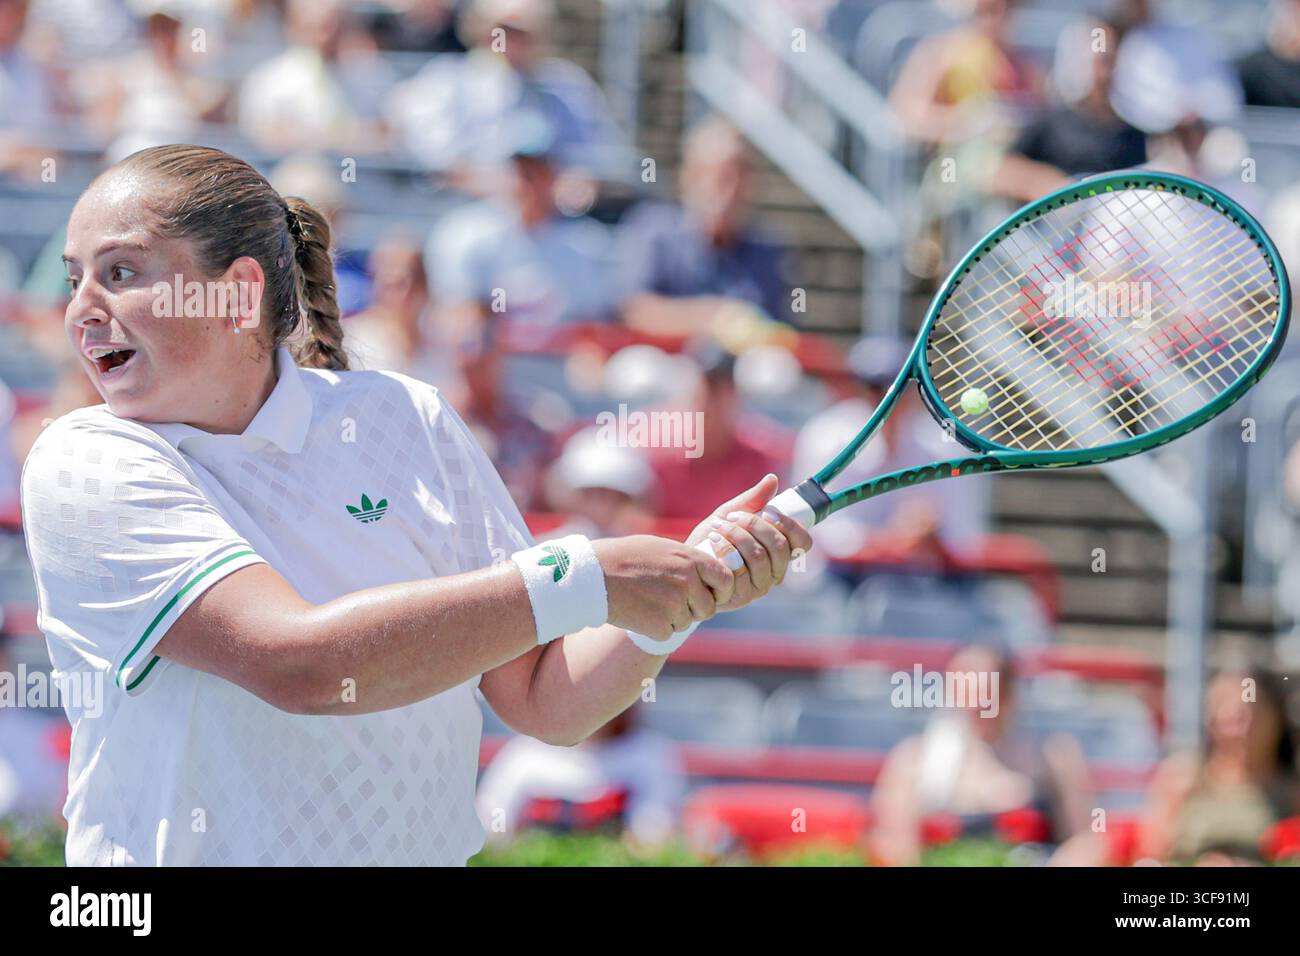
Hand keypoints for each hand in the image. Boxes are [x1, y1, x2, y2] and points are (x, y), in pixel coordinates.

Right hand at [593, 535, 733, 640]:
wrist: (594, 576)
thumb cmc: (625, 557)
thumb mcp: (661, 548)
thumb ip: (687, 560)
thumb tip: (707, 572)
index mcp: (691, 559)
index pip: (725, 579)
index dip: (721, 590)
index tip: (712, 594)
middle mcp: (688, 582)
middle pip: (708, 608)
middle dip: (695, 609)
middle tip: (672, 602)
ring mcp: (675, 605)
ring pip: (687, 622)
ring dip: (673, 618)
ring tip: (649, 602)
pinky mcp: (661, 625)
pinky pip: (669, 633)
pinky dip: (657, 629)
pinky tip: (640, 613)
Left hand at [686, 474, 813, 611]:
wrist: (685, 565)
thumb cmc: (712, 540)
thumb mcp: (731, 515)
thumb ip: (752, 500)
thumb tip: (772, 479)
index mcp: (780, 554)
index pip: (803, 542)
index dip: (790, 525)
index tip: (768, 512)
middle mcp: (775, 573)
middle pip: (780, 546)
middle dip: (755, 524)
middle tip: (733, 516)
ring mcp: (758, 587)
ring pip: (759, 556)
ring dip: (737, 534)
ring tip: (719, 525)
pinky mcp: (740, 596)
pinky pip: (740, 569)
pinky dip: (725, 548)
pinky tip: (713, 539)